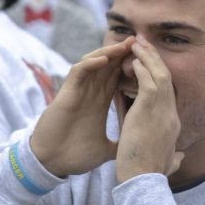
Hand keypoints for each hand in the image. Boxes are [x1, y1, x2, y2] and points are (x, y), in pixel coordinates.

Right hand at [31, 38, 132, 176]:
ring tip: (125, 44)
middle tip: (142, 41)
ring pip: (94, 63)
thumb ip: (121, 142)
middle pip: (109, 66)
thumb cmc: (76, 155)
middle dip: (124, 53)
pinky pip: (78, 72)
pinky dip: (90, 64)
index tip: (150, 59)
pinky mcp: (66, 94)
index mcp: (100, 102)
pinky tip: (103, 60)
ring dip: (109, 53)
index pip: (118, 78)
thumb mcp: (107, 148)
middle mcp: (90, 93)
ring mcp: (78, 92)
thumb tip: (139, 146)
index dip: (132, 67)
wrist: (53, 164)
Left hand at [115, 37, 183, 182]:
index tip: (149, 65)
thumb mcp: (166, 163)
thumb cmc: (150, 175)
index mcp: (173, 124)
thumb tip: (179, 157)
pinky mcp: (150, 110)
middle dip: (155, 60)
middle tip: (144, 44)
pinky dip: (142, 68)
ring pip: (160, 75)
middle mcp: (172, 114)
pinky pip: (149, 81)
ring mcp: (164, 111)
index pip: (169, 94)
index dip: (159, 76)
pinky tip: (132, 59)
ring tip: (137, 43)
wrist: (143, 181)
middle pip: (168, 78)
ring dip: (148, 57)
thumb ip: (173, 157)